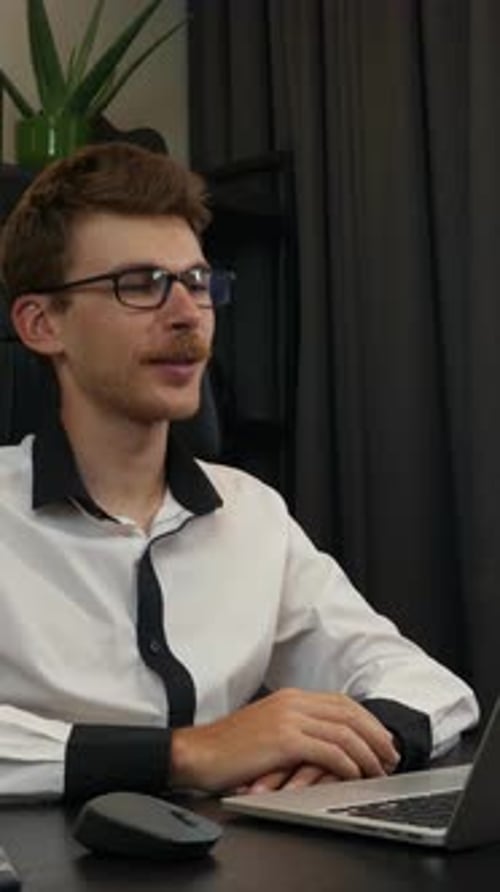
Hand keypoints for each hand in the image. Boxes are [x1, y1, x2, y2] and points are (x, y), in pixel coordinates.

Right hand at [170, 689, 399, 792]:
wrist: (197, 752)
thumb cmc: (230, 748)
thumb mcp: (267, 728)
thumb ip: (296, 727)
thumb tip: (328, 742)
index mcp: (290, 697)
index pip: (341, 702)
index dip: (366, 720)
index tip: (381, 738)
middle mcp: (292, 702)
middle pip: (348, 713)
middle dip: (375, 734)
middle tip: (390, 755)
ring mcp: (288, 718)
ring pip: (343, 731)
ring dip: (367, 752)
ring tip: (378, 769)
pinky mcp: (284, 740)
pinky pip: (327, 750)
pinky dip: (347, 763)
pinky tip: (354, 774)